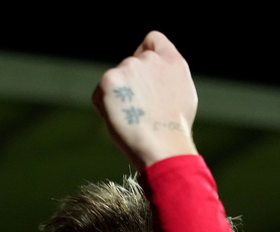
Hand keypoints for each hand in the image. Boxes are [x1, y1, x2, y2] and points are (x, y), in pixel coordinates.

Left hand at [93, 31, 198, 168]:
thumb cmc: (172, 130)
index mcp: (172, 61)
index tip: (141, 71)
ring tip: (130, 118)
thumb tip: (153, 76)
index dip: (144, 52)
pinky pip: (99, 94)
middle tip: (136, 110)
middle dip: (129, 84)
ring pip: (114, 81)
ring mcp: (129, 67)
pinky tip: (119, 119)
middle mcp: (149, 59)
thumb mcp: (180, 93)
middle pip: (129, 64)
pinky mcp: (109, 80)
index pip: (152, 40)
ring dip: (116, 97)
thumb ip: (165, 76)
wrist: (162, 144)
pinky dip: (104, 107)